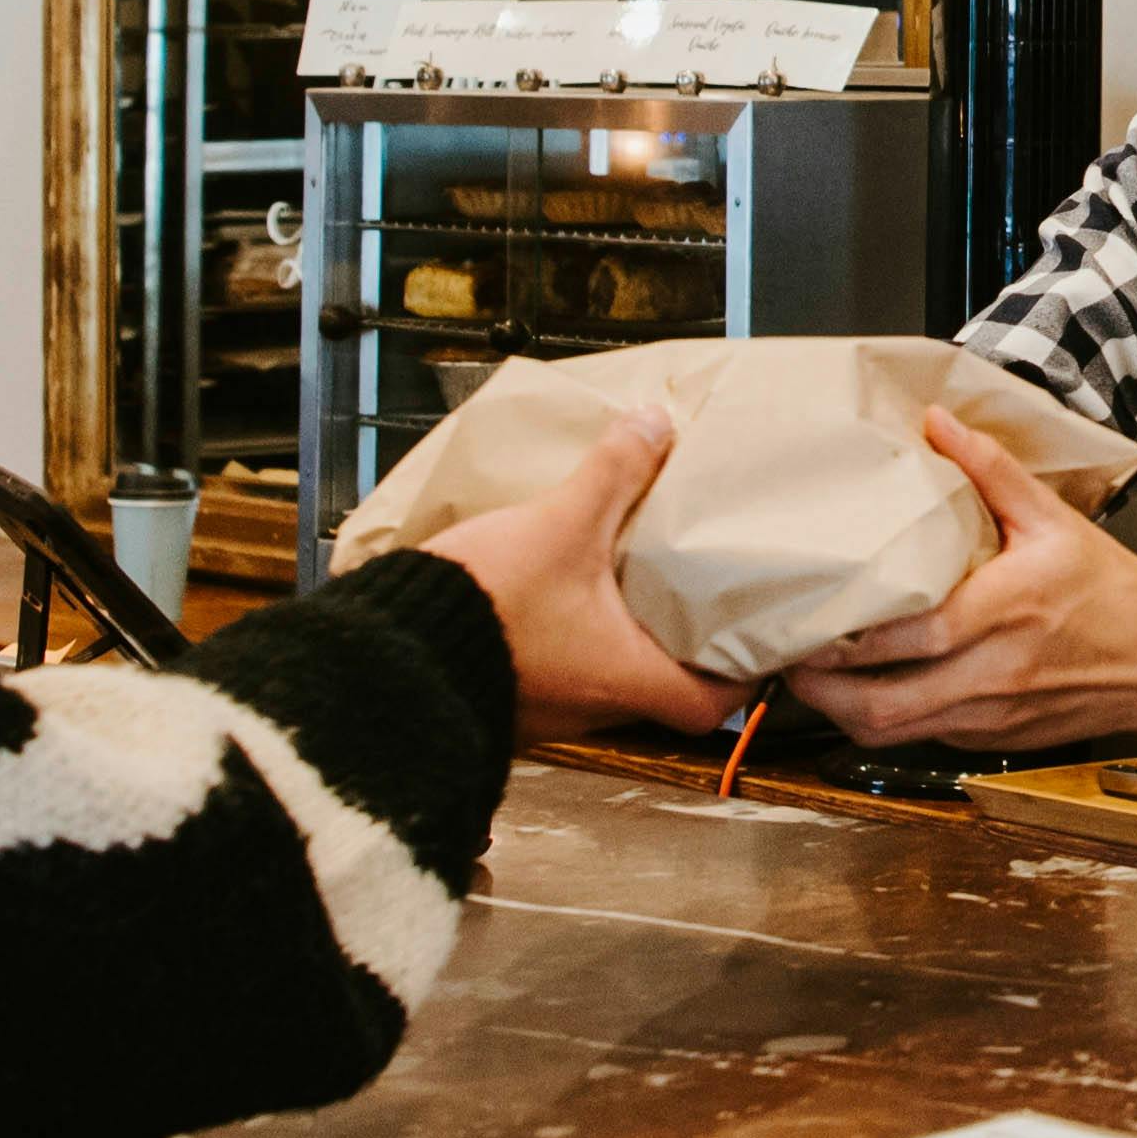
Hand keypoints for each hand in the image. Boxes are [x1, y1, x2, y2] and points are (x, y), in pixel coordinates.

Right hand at [410, 404, 740, 745]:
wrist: (387, 655)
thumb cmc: (482, 609)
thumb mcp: (560, 526)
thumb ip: (614, 474)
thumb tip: (654, 425)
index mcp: (626, 679)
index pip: (715, 703)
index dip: (741, 671)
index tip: (750, 633)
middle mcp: (594, 708)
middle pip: (665, 689)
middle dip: (680, 641)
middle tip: (694, 589)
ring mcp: (548, 712)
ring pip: (609, 677)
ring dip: (622, 636)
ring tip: (633, 581)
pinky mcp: (510, 697)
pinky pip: (561, 672)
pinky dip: (573, 638)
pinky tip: (565, 593)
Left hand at [783, 414, 1136, 761]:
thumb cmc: (1109, 589)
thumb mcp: (1054, 518)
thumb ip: (990, 470)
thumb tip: (937, 422)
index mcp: (1004, 611)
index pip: (906, 638)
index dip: (843, 641)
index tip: (805, 619)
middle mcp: (993, 673)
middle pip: (882, 705)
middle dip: (820, 691)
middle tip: (785, 659)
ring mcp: (991, 716)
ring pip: (892, 734)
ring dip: (842, 713)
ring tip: (811, 679)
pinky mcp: (992, 740)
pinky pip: (923, 738)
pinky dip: (886, 719)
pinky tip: (868, 690)